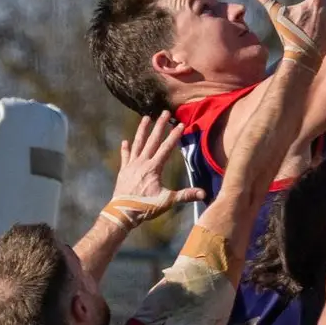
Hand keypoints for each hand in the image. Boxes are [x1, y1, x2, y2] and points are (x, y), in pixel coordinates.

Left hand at [103, 111, 204, 228]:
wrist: (121, 212)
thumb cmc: (145, 207)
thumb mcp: (167, 201)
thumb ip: (185, 195)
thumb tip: (204, 194)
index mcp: (153, 168)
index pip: (166, 148)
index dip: (174, 136)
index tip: (181, 124)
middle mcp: (142, 163)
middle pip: (152, 140)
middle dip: (160, 125)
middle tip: (164, 112)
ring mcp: (131, 166)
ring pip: (137, 144)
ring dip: (142, 130)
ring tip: (146, 118)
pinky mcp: (123, 171)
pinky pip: (125, 156)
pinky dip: (125, 149)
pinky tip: (125, 141)